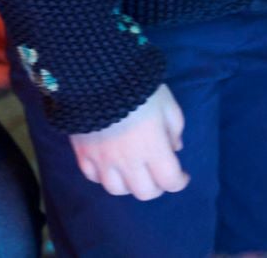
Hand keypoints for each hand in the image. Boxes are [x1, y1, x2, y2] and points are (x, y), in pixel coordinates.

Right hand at [70, 83, 187, 199]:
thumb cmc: (140, 87)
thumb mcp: (167, 104)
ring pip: (117, 190)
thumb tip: (175, 148)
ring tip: (134, 172)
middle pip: (144, 192)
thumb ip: (175, 129)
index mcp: (152, 149)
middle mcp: (128, 162)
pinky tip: (109, 166)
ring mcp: (103, 160)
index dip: (180, 182)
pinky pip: (92, 177)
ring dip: (129, 185)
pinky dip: (103, 176)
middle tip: (159, 175)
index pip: (169, 181)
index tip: (183, 175)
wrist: (97, 74)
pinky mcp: (83, 153)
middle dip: (157, 186)